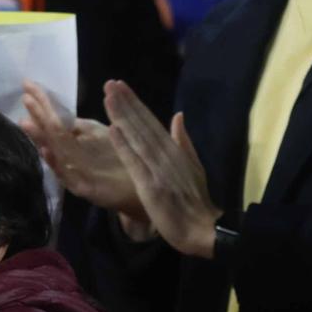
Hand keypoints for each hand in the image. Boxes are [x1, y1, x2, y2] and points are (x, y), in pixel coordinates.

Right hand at [20, 81, 144, 220]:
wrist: (140, 189)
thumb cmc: (118, 160)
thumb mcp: (98, 137)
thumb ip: (78, 126)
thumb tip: (57, 109)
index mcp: (77, 140)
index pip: (56, 118)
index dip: (43, 102)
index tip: (28, 83)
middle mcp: (73, 155)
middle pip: (53, 132)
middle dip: (39, 115)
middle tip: (25, 97)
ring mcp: (78, 171)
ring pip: (56, 151)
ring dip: (42, 136)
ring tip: (27, 121)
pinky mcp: (86, 188)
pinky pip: (68, 176)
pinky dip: (56, 164)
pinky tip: (47, 151)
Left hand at [103, 82, 219, 260]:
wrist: (202, 228)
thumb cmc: (196, 201)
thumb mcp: (193, 166)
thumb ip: (184, 141)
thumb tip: (178, 116)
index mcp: (174, 149)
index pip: (152, 121)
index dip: (136, 103)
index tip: (121, 87)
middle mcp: (165, 154)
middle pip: (142, 124)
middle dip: (126, 103)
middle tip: (110, 83)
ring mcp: (157, 168)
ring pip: (137, 137)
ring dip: (122, 117)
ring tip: (109, 97)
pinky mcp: (150, 184)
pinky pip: (135, 162)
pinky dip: (124, 145)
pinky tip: (113, 130)